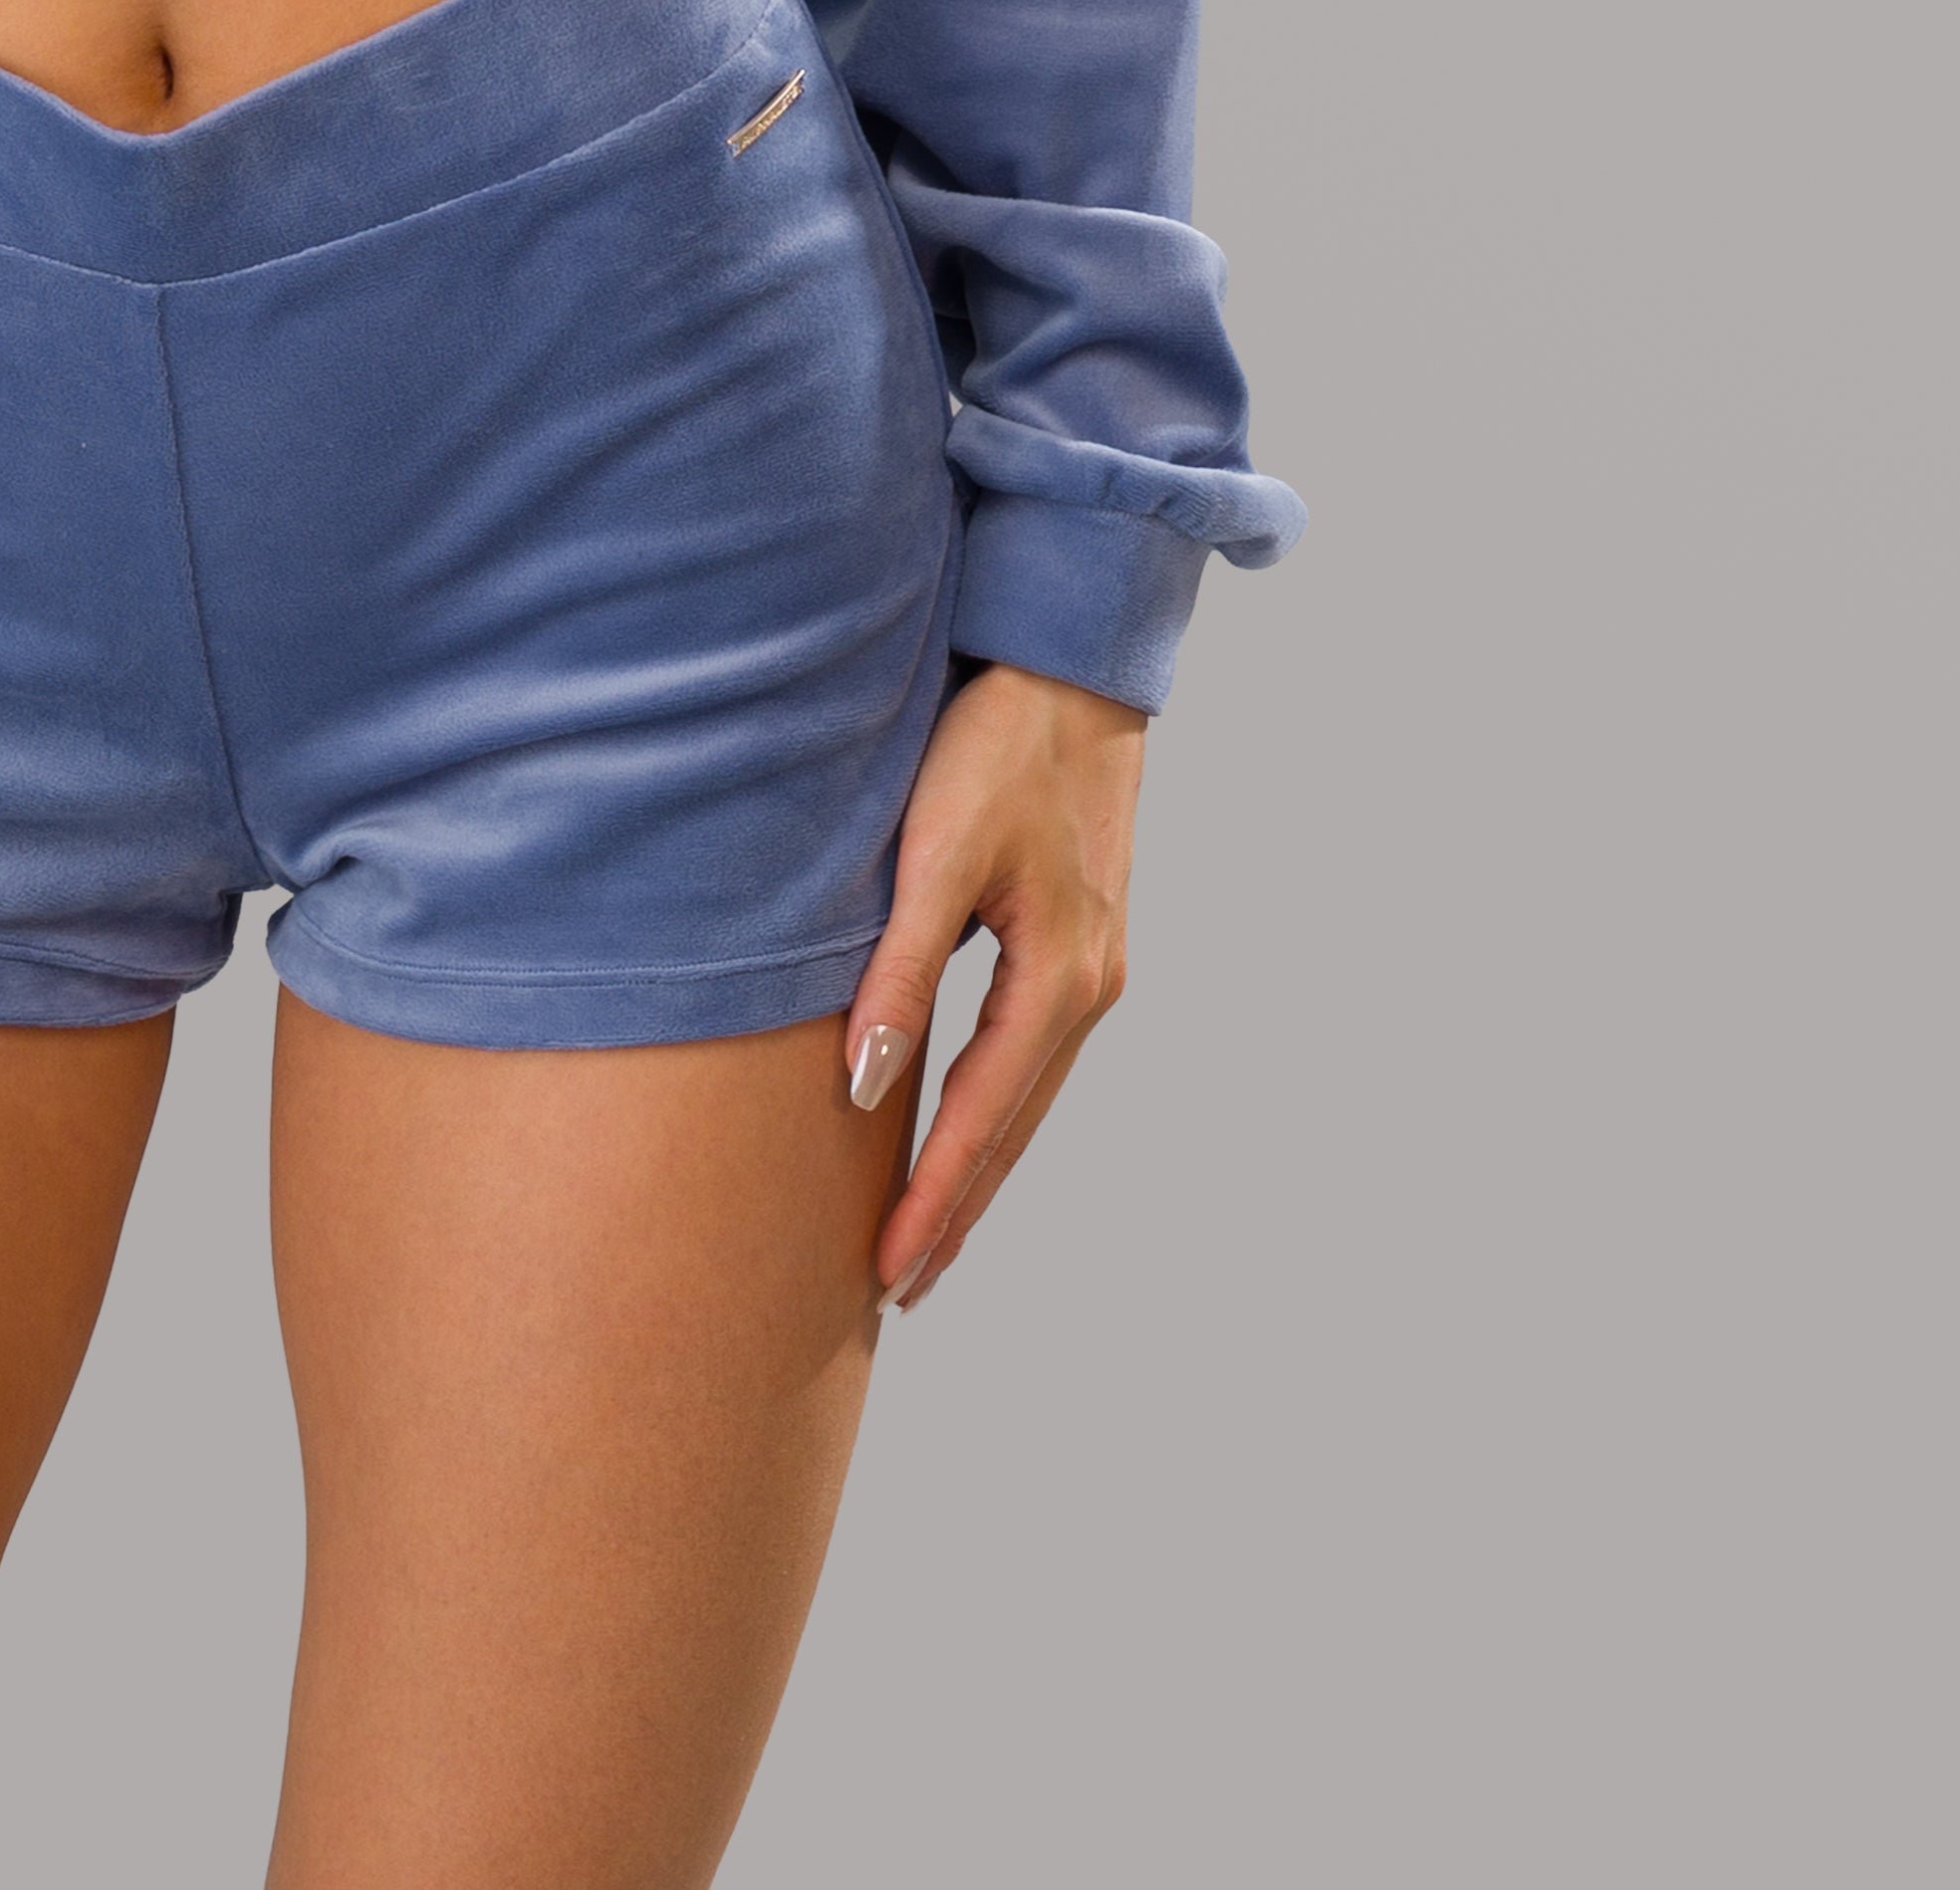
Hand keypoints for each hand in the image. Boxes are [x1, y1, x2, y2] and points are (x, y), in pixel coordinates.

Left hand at [842, 660, 1144, 1312]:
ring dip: (979, 1171)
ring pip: (1028, 1100)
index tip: (887, 1275)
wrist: (1070, 666)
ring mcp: (1096, 968)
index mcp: (1058, 977)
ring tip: (928, 1240)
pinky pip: (1033, 1058)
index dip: (932, 1201)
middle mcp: (1091, 988)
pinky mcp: (1081, 944)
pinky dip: (996, 1113)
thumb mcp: (935, 850)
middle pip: (1014, 1129)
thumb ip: (899, 968)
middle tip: (900, 1292)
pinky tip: (967, 1132)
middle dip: (959, 1213)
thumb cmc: (996, 744)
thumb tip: (863, 1085)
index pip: (981, 1120)